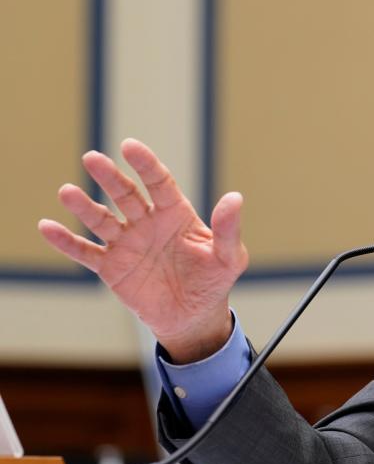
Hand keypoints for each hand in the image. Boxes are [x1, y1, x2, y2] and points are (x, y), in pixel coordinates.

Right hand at [38, 139, 248, 362]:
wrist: (193, 317)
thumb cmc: (213, 281)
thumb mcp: (228, 257)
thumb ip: (228, 229)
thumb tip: (235, 197)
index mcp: (176, 214)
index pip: (159, 183)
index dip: (146, 164)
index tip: (130, 146)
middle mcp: (147, 222)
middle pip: (126, 194)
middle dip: (110, 177)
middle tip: (92, 158)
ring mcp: (127, 243)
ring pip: (102, 219)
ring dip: (84, 206)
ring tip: (67, 192)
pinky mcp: (111, 267)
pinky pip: (86, 252)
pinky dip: (67, 241)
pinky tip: (48, 227)